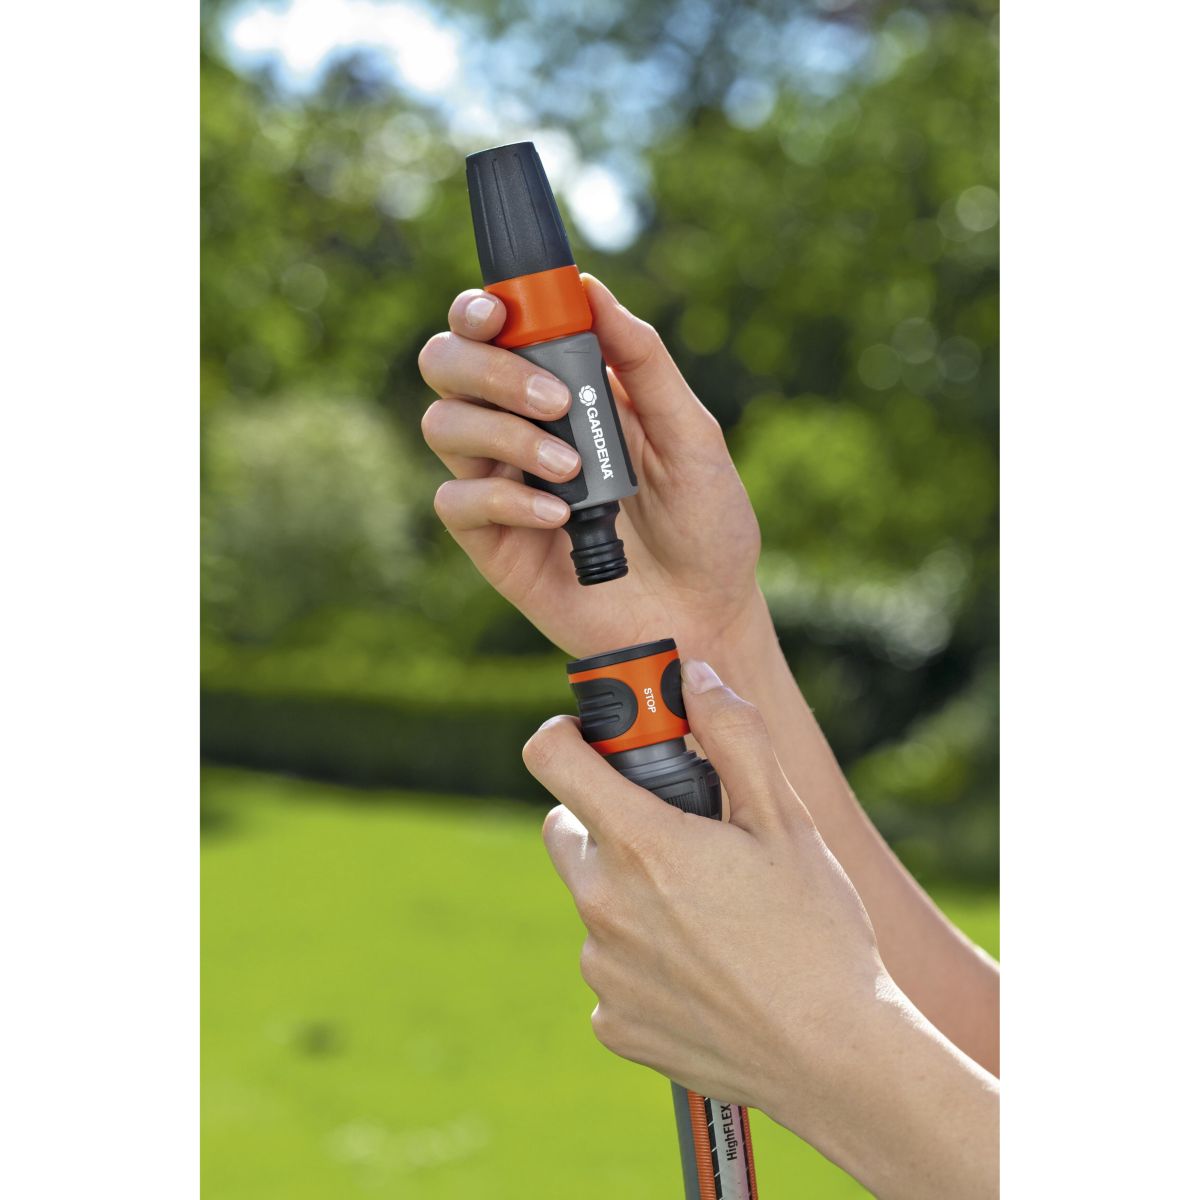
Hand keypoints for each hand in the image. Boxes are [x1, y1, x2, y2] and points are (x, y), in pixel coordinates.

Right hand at [418, 276, 761, 658]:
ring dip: (503, 435)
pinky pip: (457, 502)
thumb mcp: (690, 433)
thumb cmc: (705, 524)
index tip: (498, 310)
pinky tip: (558, 518)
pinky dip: (505, 500)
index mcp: (566, 389)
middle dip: (485, 368)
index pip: (493, 331)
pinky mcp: (493, 544)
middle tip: (552, 397)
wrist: (706, 615)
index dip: (479, 309)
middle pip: (447, 367)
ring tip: (572, 468)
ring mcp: (502, 486)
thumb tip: (592, 292)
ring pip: (442, 427)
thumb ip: (643, 362)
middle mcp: (521, 429)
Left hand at [526, 658, 881, 1121]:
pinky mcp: (613, 1023)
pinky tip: (703, 973)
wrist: (835, 1060)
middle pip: (567, 831)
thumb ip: (736, 736)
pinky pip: (611, 969)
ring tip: (707, 917)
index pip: (551, 756)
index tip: (601, 741)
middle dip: (608, 820)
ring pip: (594, 902)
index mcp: (640, 844)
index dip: (571, 735)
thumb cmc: (818, 932)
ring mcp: (602, 971)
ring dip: (629, 894)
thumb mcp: (787, 820)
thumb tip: (695, 678)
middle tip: (677, 838)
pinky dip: (642, 960)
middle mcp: (603, 906)